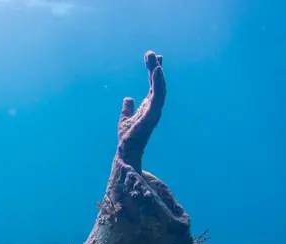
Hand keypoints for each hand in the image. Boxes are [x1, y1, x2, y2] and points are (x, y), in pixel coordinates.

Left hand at [117, 51, 166, 169]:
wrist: (126, 149)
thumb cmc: (128, 136)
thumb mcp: (125, 117)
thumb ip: (127, 107)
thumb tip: (128, 98)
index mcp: (149, 105)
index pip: (153, 85)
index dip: (153, 72)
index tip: (152, 58)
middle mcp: (154, 106)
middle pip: (157, 83)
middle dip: (155, 67)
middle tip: (151, 53)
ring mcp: (155, 109)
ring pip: (159, 87)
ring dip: (157, 72)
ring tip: (154, 58)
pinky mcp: (153, 113)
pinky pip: (158, 95)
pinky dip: (158, 82)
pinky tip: (156, 70)